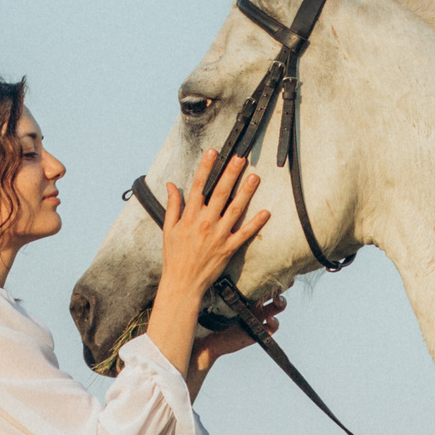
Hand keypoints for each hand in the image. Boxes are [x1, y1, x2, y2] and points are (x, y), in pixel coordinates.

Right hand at [145, 151, 270, 377]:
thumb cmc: (174, 256)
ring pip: (235, 209)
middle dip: (230, 173)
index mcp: (190, 216)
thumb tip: (172, 185)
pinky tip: (266, 212)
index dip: (206, 167)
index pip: (199, 185)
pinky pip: (245, 233)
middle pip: (220, 192)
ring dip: (246, 192)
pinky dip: (256, 223)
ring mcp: (219, 235)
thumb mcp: (168, 228)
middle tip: (240, 157)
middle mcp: (205, 222)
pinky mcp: (229, 248)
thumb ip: (173, 205)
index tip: (213, 151)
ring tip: (255, 176)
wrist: (182, 283)